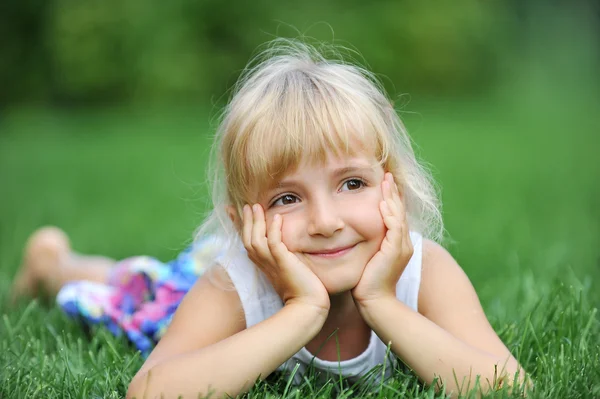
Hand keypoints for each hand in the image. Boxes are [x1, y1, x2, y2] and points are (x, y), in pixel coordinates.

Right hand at [242, 204, 329, 311]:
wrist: (308, 306)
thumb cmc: (303, 290)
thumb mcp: (290, 269)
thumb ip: (286, 258)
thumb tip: (290, 248)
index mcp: (264, 264)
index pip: (248, 242)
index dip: (241, 227)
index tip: (234, 211)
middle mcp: (264, 263)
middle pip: (248, 239)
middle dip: (246, 221)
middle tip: (247, 205)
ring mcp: (272, 264)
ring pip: (256, 239)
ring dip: (256, 222)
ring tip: (256, 206)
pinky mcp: (283, 263)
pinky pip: (274, 243)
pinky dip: (274, 230)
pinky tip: (277, 217)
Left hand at [352, 173, 413, 305]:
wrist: (374, 302)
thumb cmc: (366, 284)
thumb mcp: (366, 260)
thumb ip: (364, 246)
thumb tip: (349, 236)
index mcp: (397, 245)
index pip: (395, 216)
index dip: (390, 200)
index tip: (383, 185)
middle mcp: (403, 244)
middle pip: (399, 212)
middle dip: (392, 193)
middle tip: (387, 176)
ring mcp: (401, 247)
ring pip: (398, 216)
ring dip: (391, 197)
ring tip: (386, 182)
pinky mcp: (395, 251)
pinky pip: (394, 227)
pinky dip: (389, 213)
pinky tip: (383, 202)